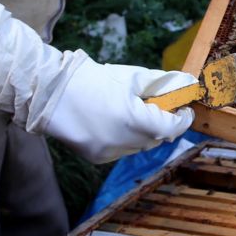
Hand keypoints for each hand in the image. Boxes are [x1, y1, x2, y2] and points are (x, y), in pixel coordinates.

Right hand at [42, 58, 193, 163]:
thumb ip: (161, 83)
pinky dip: (126, 139)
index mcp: (135, 120)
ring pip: (140, 146)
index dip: (182, 120)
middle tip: (159, 106)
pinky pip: (122, 150)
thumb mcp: (131, 77)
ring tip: (132, 112)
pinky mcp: (97, 158)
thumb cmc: (92, 79)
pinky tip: (113, 122)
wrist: (50, 92)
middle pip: (158, 138)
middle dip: (163, 124)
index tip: (184, 110)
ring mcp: (109, 153)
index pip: (173, 128)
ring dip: (144, 132)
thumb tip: (186, 83)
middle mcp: (124, 141)